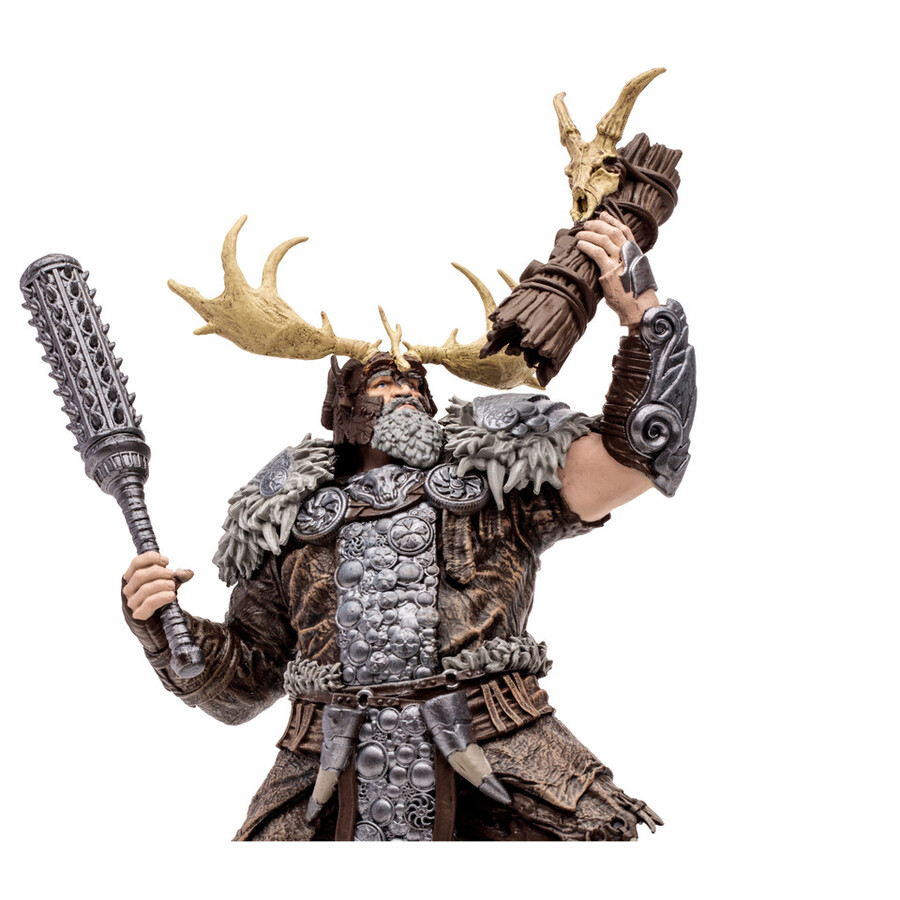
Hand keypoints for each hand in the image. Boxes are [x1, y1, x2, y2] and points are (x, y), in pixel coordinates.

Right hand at [123, 551, 192, 620]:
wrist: (156, 618)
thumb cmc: (160, 594)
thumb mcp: (168, 581)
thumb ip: (178, 576)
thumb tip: (188, 573)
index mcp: (131, 577)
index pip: (136, 563)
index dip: (151, 558)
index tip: (166, 561)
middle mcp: (129, 589)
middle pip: (139, 575)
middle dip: (158, 572)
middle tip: (171, 574)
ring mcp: (132, 602)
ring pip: (145, 589)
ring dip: (162, 584)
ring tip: (172, 585)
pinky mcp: (139, 614)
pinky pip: (149, 603)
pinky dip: (162, 597)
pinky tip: (171, 595)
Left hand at [576, 212, 659, 326]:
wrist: (640, 308)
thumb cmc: (635, 296)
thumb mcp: (631, 276)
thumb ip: (622, 267)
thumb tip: (609, 267)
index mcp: (635, 254)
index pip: (625, 231)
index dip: (613, 220)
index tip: (603, 215)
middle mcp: (629, 254)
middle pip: (613, 231)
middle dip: (598, 225)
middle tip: (587, 224)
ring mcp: (620, 262)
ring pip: (604, 239)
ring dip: (589, 234)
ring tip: (579, 234)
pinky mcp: (611, 271)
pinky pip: (597, 253)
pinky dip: (587, 246)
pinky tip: (580, 245)